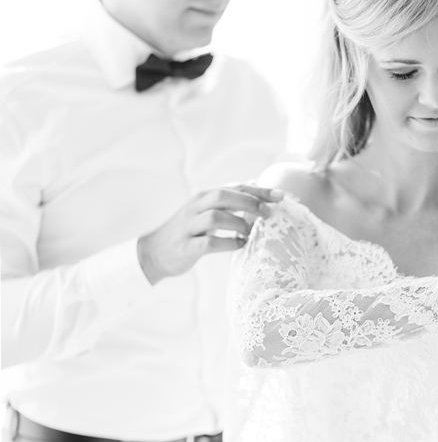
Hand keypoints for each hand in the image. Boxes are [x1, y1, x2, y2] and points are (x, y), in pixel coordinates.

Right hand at [137, 185, 283, 284]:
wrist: (153, 253)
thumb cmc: (188, 233)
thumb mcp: (205, 213)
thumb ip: (228, 205)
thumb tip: (258, 196)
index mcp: (203, 197)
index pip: (234, 187)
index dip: (258, 191)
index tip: (280, 196)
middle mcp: (195, 208)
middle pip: (223, 196)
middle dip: (250, 202)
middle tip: (269, 213)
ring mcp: (189, 227)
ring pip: (215, 216)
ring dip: (238, 223)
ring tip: (251, 232)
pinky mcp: (186, 247)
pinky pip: (210, 243)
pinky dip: (228, 243)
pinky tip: (240, 245)